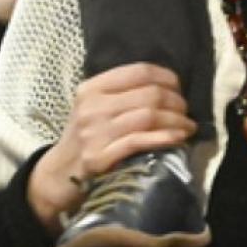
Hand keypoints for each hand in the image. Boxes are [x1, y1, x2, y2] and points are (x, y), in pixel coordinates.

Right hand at [27, 63, 193, 235]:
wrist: (58, 175)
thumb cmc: (84, 138)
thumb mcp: (94, 107)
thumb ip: (122, 93)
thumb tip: (168, 87)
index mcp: (91, 88)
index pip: (139, 71)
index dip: (167, 77)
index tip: (178, 88)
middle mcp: (91, 107)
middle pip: (149, 94)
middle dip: (177, 102)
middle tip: (185, 111)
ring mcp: (94, 133)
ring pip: (149, 116)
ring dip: (177, 121)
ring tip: (188, 126)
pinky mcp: (99, 158)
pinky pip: (140, 141)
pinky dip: (166, 138)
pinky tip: (179, 138)